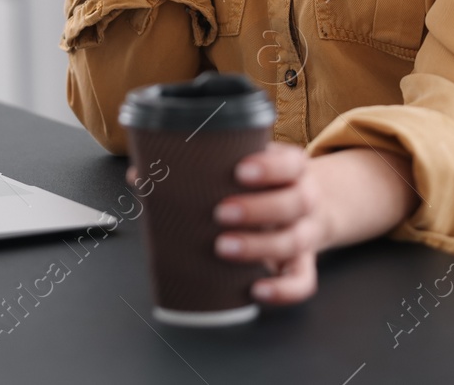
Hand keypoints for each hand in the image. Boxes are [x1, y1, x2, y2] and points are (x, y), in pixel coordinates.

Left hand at [213, 143, 419, 305]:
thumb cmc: (259, 184)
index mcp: (294, 168)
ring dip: (259, 246)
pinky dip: (283, 291)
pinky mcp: (302, 265)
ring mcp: (306, 233)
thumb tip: (147, 171)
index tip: (239, 171)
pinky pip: (302, 282)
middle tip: (220, 212)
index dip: (269, 168)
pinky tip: (255, 290)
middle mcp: (305, 199)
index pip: (292, 163)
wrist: (302, 208)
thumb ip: (212, 163)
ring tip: (223, 247)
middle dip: (258, 209)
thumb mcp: (248, 163)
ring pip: (294, 241)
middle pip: (295, 202)